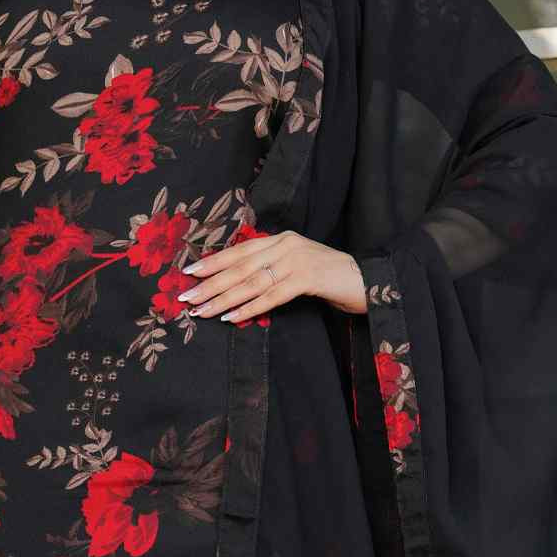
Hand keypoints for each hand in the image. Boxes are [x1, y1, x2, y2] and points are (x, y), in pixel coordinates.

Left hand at [175, 229, 366, 322]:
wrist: (368, 280)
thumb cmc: (330, 278)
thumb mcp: (297, 266)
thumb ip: (272, 267)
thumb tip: (238, 282)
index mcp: (281, 239)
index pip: (239, 251)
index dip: (213, 262)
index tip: (189, 272)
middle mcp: (286, 245)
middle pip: (240, 266)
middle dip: (210, 283)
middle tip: (187, 297)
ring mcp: (297, 260)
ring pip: (251, 282)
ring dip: (223, 298)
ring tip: (202, 311)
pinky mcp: (308, 278)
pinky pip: (272, 296)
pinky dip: (250, 307)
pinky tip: (233, 317)